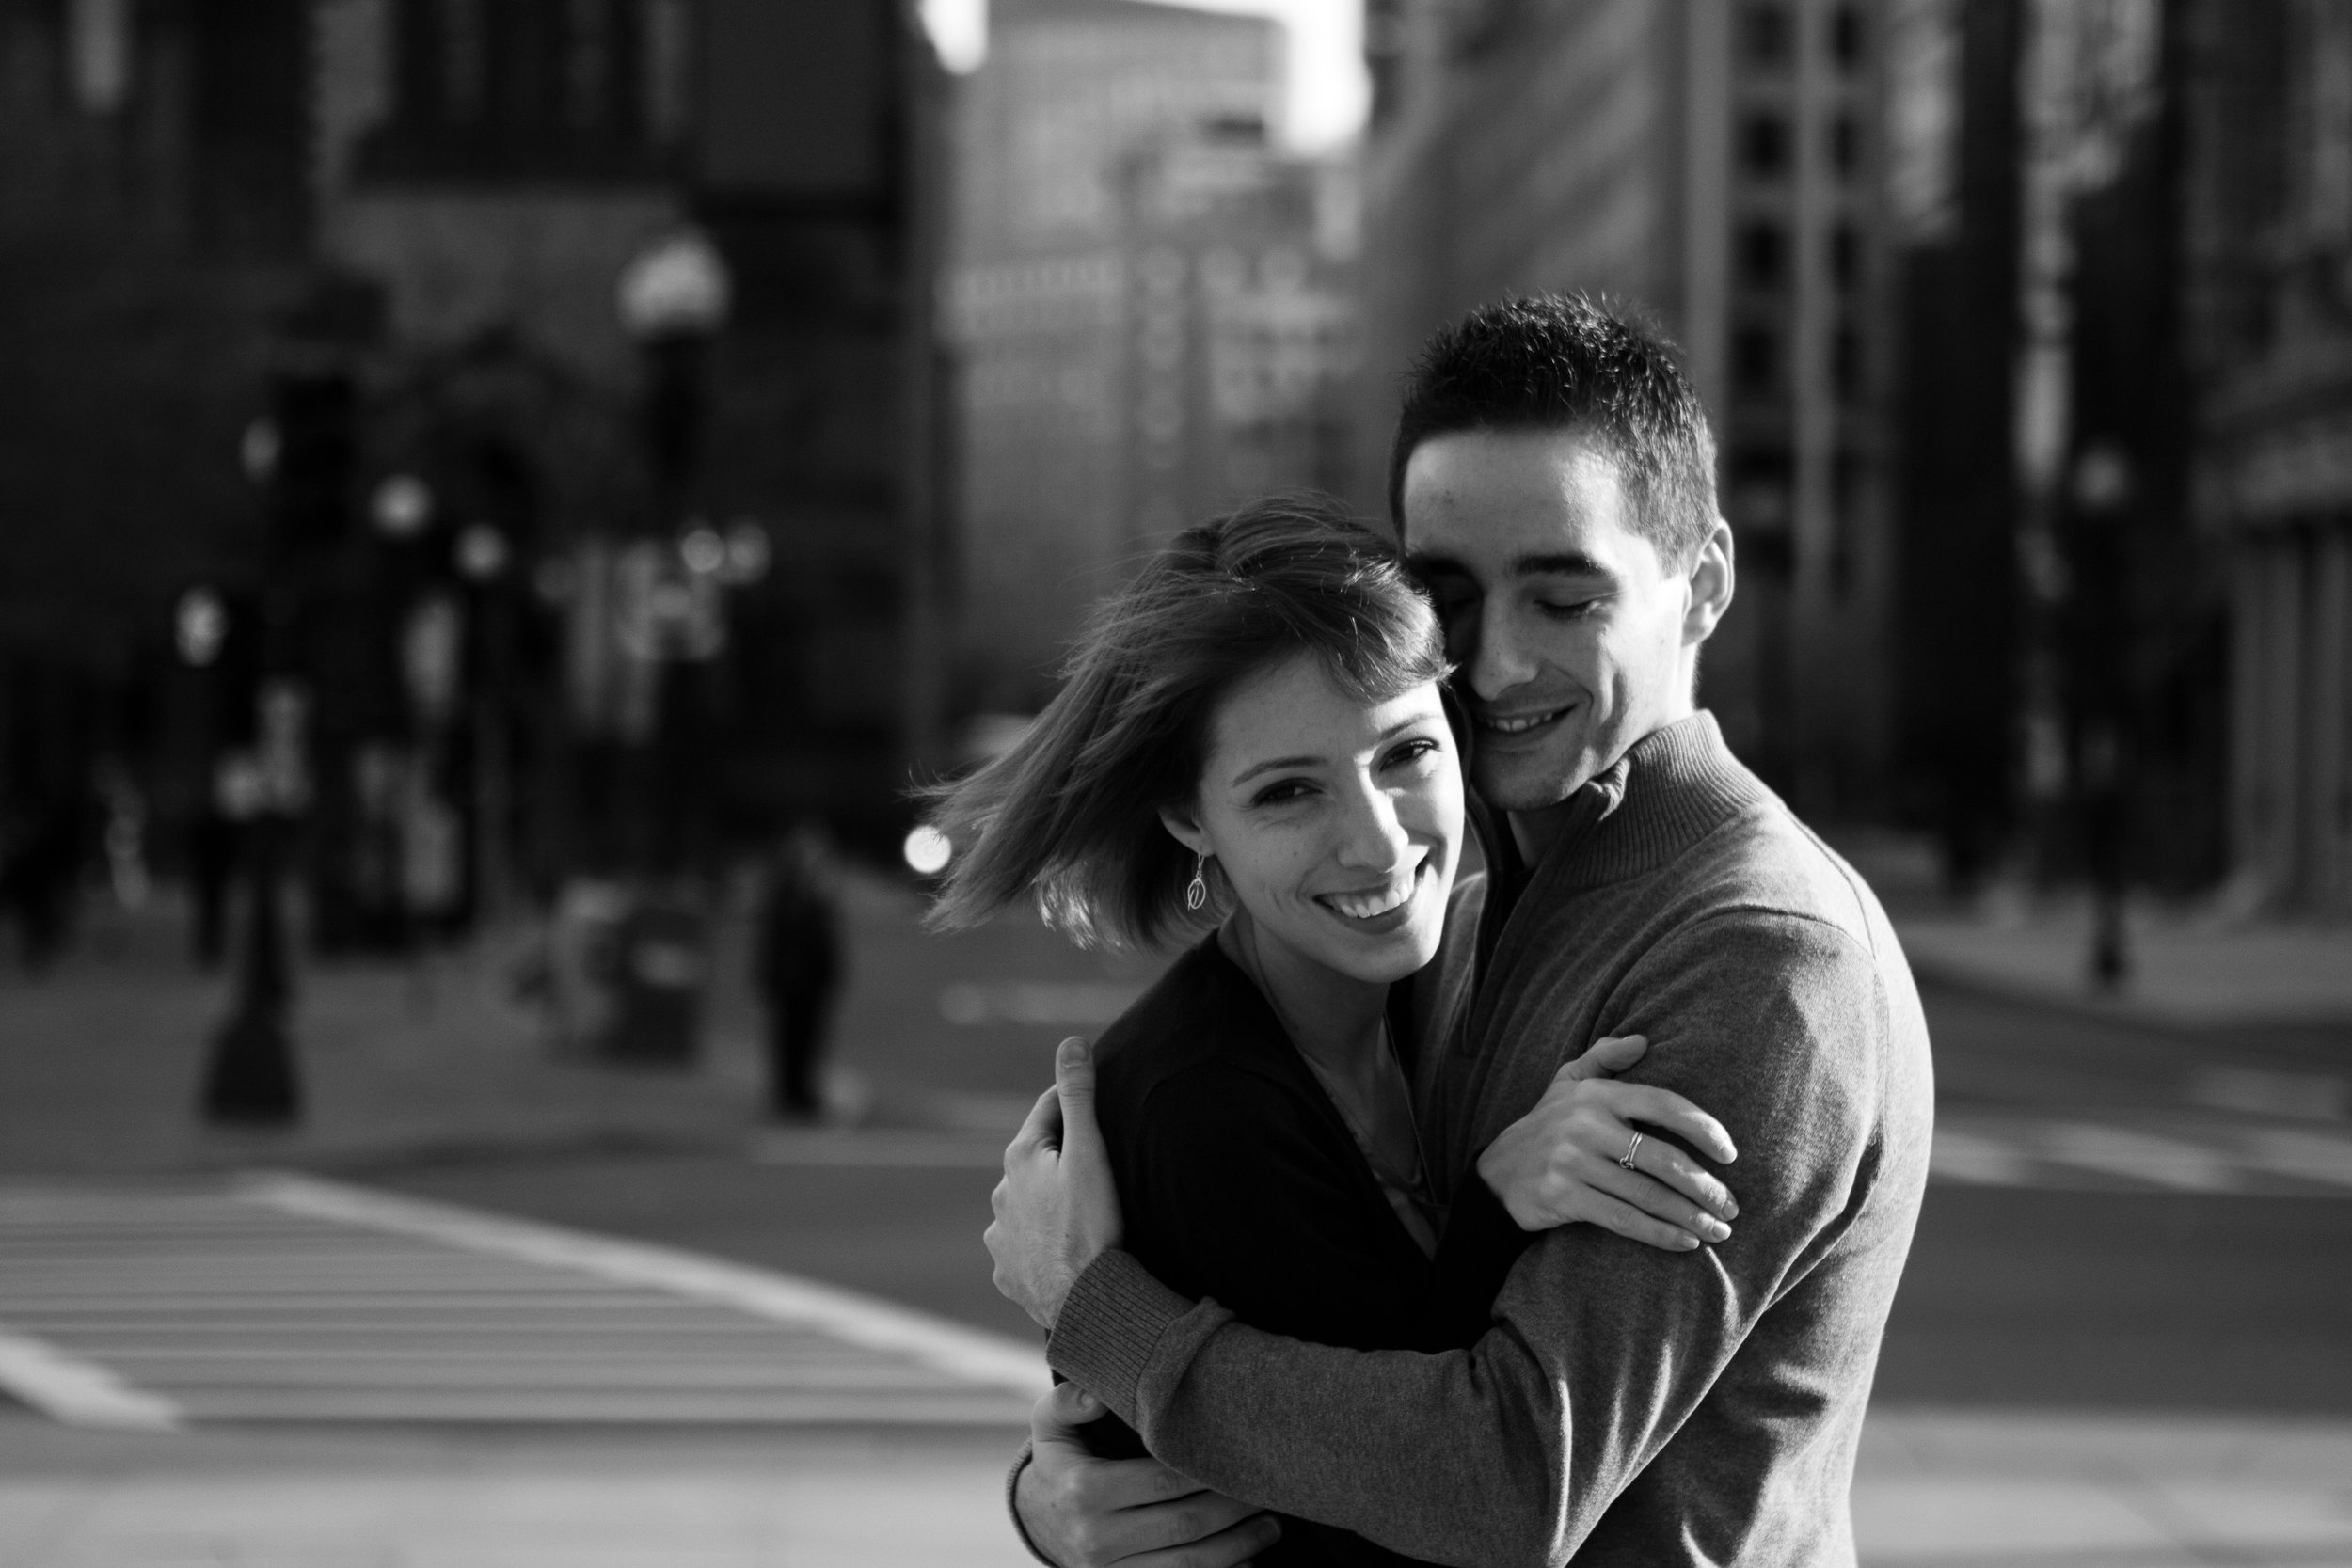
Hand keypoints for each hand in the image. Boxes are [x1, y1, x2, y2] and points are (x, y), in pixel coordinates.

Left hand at [987, 1036, 1123, 1329]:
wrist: (1086, 1305)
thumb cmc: (1093, 1226)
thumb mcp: (1091, 1153)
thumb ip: (1079, 1096)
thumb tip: (1071, 1042)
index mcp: (1019, 1158)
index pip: (1048, 1112)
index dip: (1075, 1105)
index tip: (1097, 1102)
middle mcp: (1001, 1195)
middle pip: (1036, 1161)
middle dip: (1061, 1157)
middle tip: (1099, 1164)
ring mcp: (1001, 1238)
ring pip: (1026, 1207)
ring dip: (1047, 1204)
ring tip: (1082, 1214)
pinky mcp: (1007, 1274)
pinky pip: (1024, 1250)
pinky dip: (1041, 1245)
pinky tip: (1064, 1251)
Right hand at [1015, 1382, 1280, 1566]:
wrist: (1039, 1522)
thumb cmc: (1061, 1462)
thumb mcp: (1050, 1424)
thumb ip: (1069, 1400)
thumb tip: (1098, 1396)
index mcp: (1082, 1490)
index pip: (1161, 1480)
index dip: (1206, 1471)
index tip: (1238, 1459)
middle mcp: (1095, 1538)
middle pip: (1182, 1524)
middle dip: (1233, 1509)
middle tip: (1266, 1491)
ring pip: (1187, 1566)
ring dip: (1237, 1548)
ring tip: (1269, 1526)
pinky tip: (1248, 1561)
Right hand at [1475, 1034, 1740, 1248]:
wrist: (1496, 1174)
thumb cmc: (1545, 1125)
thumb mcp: (1567, 1082)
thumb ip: (1605, 1057)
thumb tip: (1643, 1040)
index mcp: (1596, 1094)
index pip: (1663, 1103)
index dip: (1703, 1128)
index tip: (1730, 1154)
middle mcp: (1585, 1125)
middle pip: (1662, 1158)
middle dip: (1705, 1186)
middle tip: (1732, 1207)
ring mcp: (1572, 1162)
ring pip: (1648, 1194)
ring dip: (1691, 1216)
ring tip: (1719, 1230)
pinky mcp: (1564, 1197)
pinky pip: (1624, 1219)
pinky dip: (1660, 1234)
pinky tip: (1687, 1243)